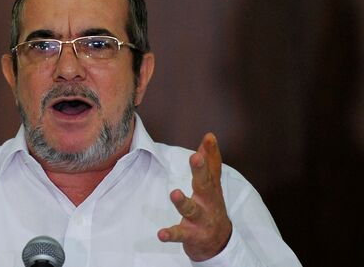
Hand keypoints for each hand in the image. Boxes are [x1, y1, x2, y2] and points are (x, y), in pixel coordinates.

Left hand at [157, 133, 231, 260]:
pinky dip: (171, 234)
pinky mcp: (192, 236)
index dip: (211, 152)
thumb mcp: (213, 185)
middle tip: (195, 157)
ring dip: (183, 202)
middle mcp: (208, 202)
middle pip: (204, 185)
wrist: (219, 244)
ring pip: (192, 210)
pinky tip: (161, 234)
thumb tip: (208, 137)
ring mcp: (200, 220)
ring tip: (174, 193)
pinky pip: (180, 234)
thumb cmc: (212, 208)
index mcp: (211, 188)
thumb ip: (209, 163)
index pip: (213, 168)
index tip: (209, 137)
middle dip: (200, 171)